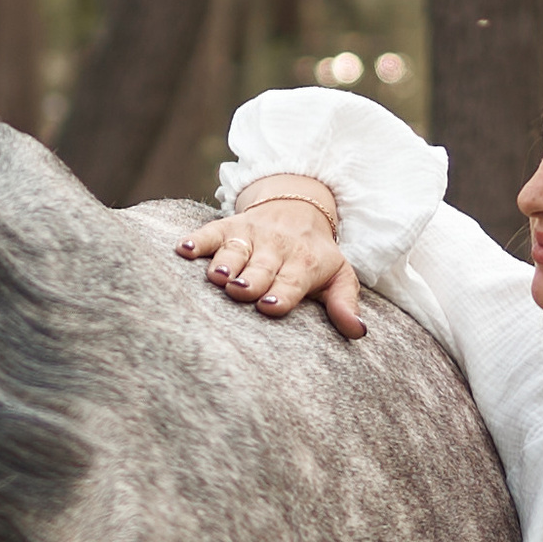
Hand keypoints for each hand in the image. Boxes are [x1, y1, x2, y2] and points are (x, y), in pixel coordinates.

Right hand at [176, 194, 366, 339]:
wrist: (298, 208)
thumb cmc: (315, 257)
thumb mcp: (339, 276)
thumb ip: (345, 304)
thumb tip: (358, 333)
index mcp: (304, 264)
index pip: (293, 282)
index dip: (282, 293)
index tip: (270, 306)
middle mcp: (277, 249)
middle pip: (261, 267)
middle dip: (252, 279)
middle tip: (240, 291)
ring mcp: (251, 236)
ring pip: (235, 250)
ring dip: (225, 262)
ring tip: (216, 276)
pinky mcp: (229, 226)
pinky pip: (211, 231)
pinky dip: (197, 240)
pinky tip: (183, 250)